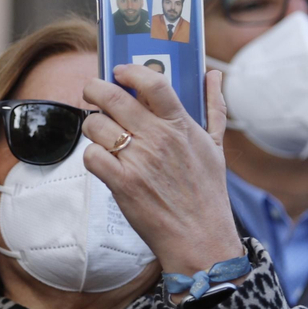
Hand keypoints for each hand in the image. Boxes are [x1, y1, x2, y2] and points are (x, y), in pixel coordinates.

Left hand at [80, 68, 245, 280]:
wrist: (200, 237)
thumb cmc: (208, 191)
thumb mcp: (216, 146)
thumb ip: (214, 106)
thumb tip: (213, 75)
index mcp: (180, 124)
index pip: (152, 82)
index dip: (129, 71)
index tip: (119, 70)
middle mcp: (158, 138)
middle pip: (111, 97)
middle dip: (93, 88)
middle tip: (92, 91)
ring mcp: (138, 161)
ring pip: (95, 124)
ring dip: (93, 125)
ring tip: (102, 132)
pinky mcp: (122, 184)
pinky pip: (91, 156)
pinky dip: (92, 156)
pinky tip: (103, 160)